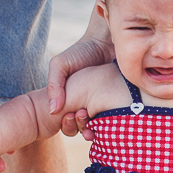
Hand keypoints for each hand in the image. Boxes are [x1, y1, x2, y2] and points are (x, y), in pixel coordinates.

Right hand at [47, 3, 110, 140]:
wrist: (107, 42)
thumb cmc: (82, 52)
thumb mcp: (61, 65)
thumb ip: (53, 85)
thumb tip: (52, 111)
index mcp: (72, 103)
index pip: (67, 125)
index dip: (67, 124)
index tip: (71, 115)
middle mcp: (88, 109)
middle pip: (82, 130)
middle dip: (80, 127)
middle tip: (83, 114)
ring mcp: (105, 108)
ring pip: (99, 130)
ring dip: (96, 130)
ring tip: (95, 119)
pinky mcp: (120, 105)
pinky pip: (117, 122)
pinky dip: (113, 125)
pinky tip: (112, 121)